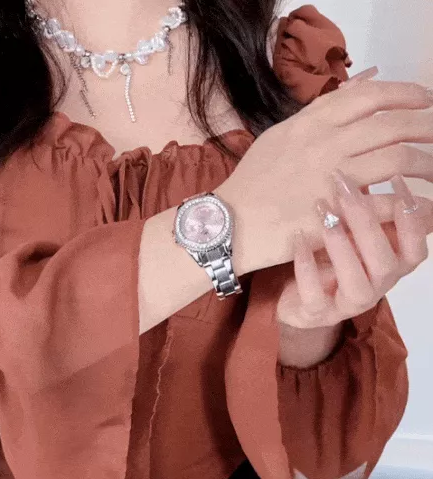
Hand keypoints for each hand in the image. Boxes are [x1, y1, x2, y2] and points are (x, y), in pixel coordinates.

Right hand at [215, 80, 432, 273]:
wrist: (230, 223)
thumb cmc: (251, 182)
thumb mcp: (278, 136)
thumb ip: (316, 113)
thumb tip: (353, 89)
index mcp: (310, 125)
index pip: (370, 96)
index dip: (405, 94)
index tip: (424, 101)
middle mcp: (325, 145)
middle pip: (393, 125)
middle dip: (426, 125)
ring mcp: (332, 180)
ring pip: (398, 160)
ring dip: (427, 163)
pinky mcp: (336, 215)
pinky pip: (387, 205)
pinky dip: (413, 206)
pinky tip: (422, 206)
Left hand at [277, 173, 428, 328]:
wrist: (293, 293)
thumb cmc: (327, 254)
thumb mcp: (349, 229)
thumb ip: (365, 206)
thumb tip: (377, 161)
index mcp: (389, 266)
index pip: (415, 248)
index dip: (413, 218)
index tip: (396, 179)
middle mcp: (375, 288)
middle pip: (386, 262)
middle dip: (367, 222)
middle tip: (344, 188)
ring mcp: (346, 304)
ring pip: (357, 284)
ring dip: (342, 246)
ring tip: (323, 212)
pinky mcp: (316, 313)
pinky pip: (315, 296)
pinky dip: (307, 266)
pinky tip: (298, 237)